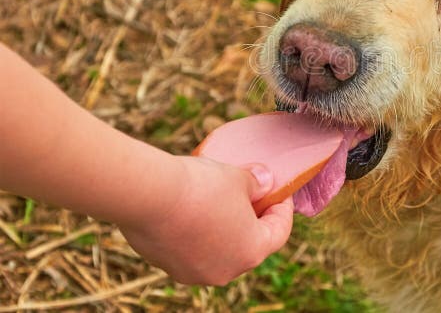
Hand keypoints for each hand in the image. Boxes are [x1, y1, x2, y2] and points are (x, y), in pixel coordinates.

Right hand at [119, 156, 292, 285]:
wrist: (148, 196)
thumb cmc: (202, 186)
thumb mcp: (238, 177)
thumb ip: (258, 183)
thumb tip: (266, 183)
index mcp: (252, 251)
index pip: (279, 232)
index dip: (283, 208)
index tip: (278, 190)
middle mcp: (226, 271)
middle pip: (249, 243)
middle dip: (252, 217)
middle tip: (250, 193)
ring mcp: (194, 273)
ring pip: (219, 249)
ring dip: (223, 227)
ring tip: (218, 199)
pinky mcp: (168, 267)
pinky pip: (191, 250)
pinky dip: (197, 232)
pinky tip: (191, 209)